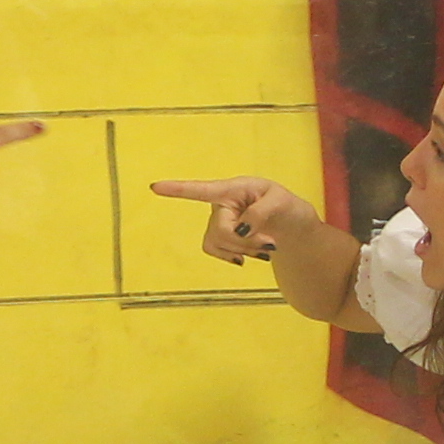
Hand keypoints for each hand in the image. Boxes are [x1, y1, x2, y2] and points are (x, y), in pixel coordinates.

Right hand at [148, 173, 314, 265]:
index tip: (155, 187)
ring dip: (244, 250)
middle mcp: (219, 203)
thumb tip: (239, 229)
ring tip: (265, 245)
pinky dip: (234, 256)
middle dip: (245, 242)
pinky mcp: (217, 238)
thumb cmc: (285, 207)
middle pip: (219, 230)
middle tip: (269, 244)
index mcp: (232, 189)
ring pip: (217, 244)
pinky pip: (214, 251)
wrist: (288, 227)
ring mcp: (217, 222)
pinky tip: (248, 255)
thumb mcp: (282, 202)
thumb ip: (260, 213)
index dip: (177, 189)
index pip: (200, 190)